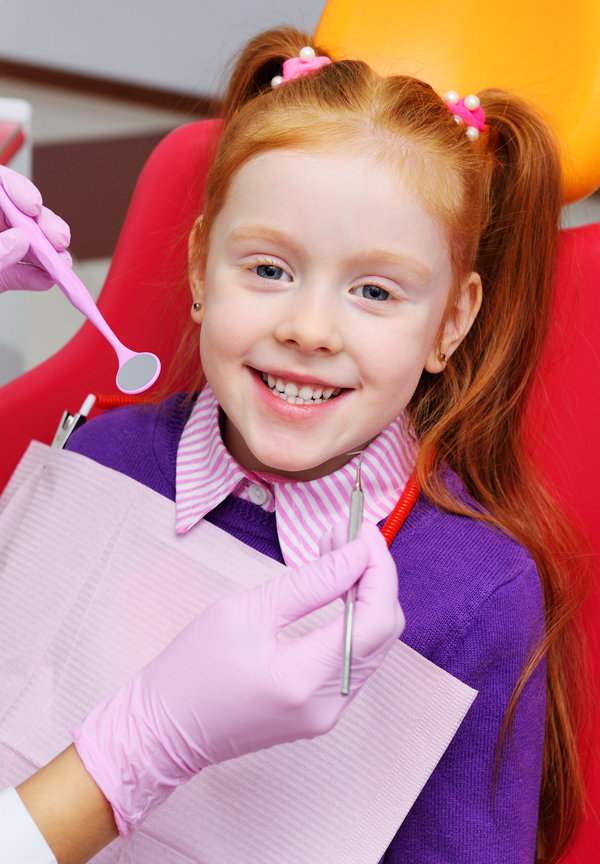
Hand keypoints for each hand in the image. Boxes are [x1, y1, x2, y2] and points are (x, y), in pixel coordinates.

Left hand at [0, 164, 71, 292]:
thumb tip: (21, 241)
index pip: (0, 185)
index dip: (18, 189)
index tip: (33, 205)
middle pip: (21, 214)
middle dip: (45, 225)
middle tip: (58, 239)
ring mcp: (0, 251)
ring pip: (28, 243)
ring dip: (50, 253)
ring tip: (61, 264)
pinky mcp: (2, 277)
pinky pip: (23, 273)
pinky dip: (38, 278)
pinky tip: (47, 280)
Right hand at [71, 520, 403, 835]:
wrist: (164, 730)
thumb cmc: (193, 666)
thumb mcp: (247, 610)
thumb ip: (311, 581)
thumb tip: (357, 553)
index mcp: (305, 677)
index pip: (376, 617)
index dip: (379, 569)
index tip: (363, 530)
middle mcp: (329, 702)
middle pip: (383, 631)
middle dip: (373, 576)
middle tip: (347, 534)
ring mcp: (329, 712)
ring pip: (373, 643)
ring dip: (364, 594)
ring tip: (337, 552)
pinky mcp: (322, 711)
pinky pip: (354, 657)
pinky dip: (351, 618)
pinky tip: (333, 588)